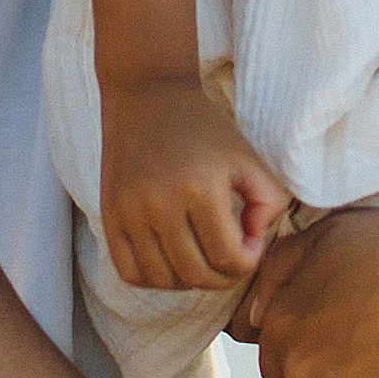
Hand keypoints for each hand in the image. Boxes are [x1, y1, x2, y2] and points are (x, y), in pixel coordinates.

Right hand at [100, 78, 288, 290]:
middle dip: (223, 277)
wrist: (147, 96)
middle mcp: (160, 204)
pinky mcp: (109, 215)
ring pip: (162, 279)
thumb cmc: (203, 127)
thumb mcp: (247, 157)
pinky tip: (171, 261)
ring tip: (202, 258)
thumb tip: (253, 242)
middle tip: (230, 257)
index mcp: (200, 187)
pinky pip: (129, 271)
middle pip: (196, 274)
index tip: (250, 243)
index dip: (248, 262)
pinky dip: (154, 278)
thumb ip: (269, 202)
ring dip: (189, 281)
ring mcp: (129, 212)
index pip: (228, 257)